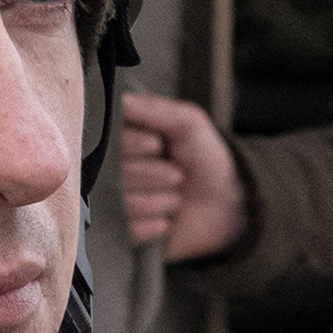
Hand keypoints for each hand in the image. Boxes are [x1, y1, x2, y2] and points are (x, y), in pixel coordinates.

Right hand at [112, 90, 248, 262]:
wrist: (227, 204)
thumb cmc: (205, 158)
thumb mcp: (188, 123)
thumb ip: (155, 110)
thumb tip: (120, 99)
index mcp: (122, 140)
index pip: (106, 140)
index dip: (130, 143)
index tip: (156, 144)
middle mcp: (112, 171)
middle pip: (110, 173)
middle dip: (149, 174)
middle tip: (177, 175)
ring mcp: (114, 203)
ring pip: (118, 203)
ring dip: (154, 200)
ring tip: (177, 198)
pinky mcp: (123, 233)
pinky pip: (124, 231)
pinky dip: (149, 225)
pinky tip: (166, 221)